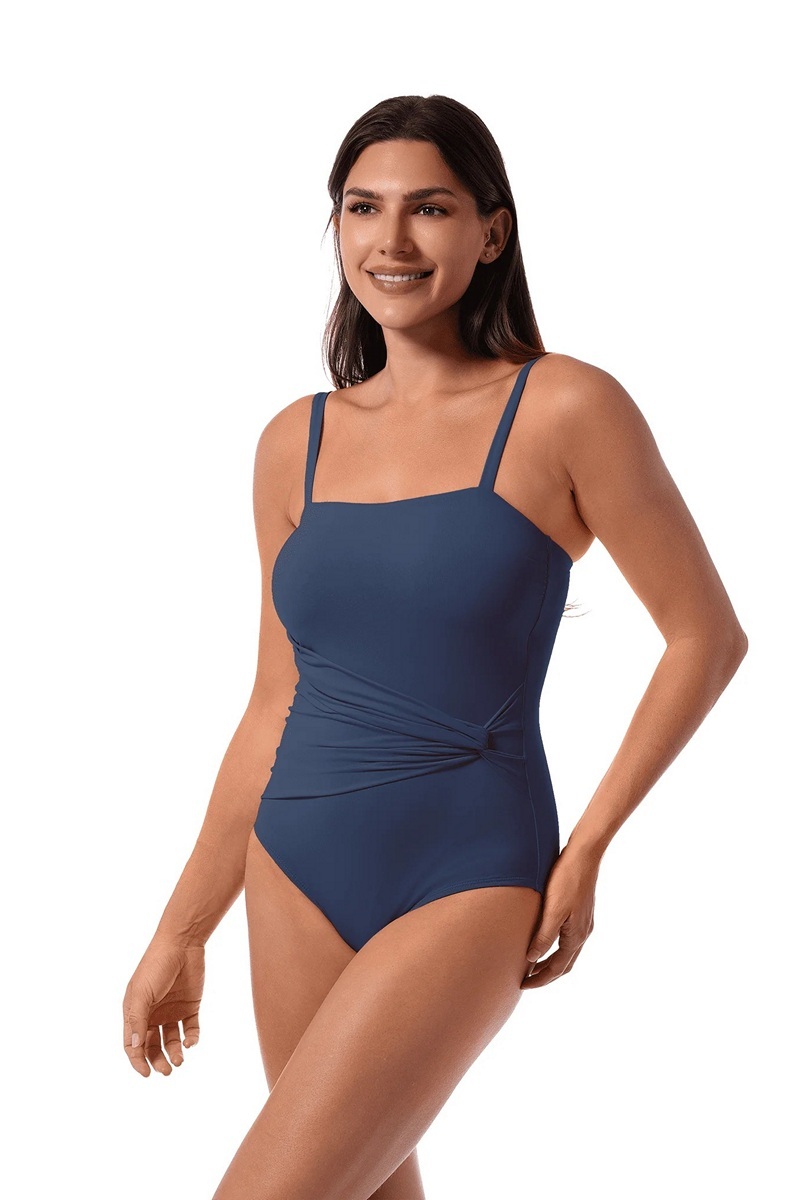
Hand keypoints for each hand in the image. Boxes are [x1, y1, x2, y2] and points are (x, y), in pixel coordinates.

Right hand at [122, 934, 204, 1075]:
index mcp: (136, 1011)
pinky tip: (191, 1042)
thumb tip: (133, 1048)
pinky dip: (191, 1039)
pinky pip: (190, 1029)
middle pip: (152, 1046)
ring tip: (180, 1060)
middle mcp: (152, 1014)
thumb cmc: (156, 965)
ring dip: (174, 1053)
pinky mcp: (190, 1006)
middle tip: (167, 1071)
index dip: (137, 1060)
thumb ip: (137, 1019)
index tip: (146, 1074)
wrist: (183, 943)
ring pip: (171, 1041)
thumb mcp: (142, 992)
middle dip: (158, 1060)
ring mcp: (171, 1011)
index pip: (133, 1043)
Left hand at [521, 840, 599, 988]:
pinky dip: (555, 947)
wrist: (583, 855)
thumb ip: (544, 936)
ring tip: (532, 965)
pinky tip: (544, 939)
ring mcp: (583, 922)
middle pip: (564, 964)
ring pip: (567, 952)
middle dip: (546, 975)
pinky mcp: (580, 911)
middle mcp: (583, 933)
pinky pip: (567, 939)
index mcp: (576, 936)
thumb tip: (532, 960)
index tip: (523, 985)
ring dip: (551, 962)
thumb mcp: (553, 909)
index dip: (540, 979)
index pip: (557, 968)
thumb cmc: (567, 879)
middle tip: (526, 981)